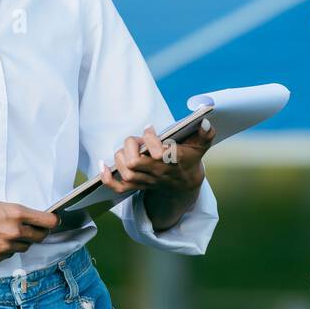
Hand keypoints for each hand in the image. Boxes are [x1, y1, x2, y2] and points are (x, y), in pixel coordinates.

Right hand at [0, 193, 59, 263]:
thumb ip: (15, 213)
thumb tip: (29, 219)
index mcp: (16, 213)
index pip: (48, 222)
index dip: (52, 221)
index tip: (52, 221)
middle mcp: (13, 232)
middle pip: (39, 237)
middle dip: (37, 232)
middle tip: (31, 228)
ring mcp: (4, 248)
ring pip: (23, 247)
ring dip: (20, 242)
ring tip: (3, 233)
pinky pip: (7, 255)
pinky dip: (5, 250)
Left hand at [99, 118, 215, 196]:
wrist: (184, 185)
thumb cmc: (190, 159)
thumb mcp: (201, 145)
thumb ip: (206, 134)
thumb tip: (205, 121)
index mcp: (172, 160)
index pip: (158, 153)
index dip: (150, 138)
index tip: (150, 129)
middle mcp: (157, 172)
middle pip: (134, 163)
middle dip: (130, 146)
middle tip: (137, 140)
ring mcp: (146, 180)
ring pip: (126, 173)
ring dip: (120, 158)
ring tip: (127, 148)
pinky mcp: (137, 186)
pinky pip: (118, 187)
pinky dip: (108, 179)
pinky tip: (103, 166)